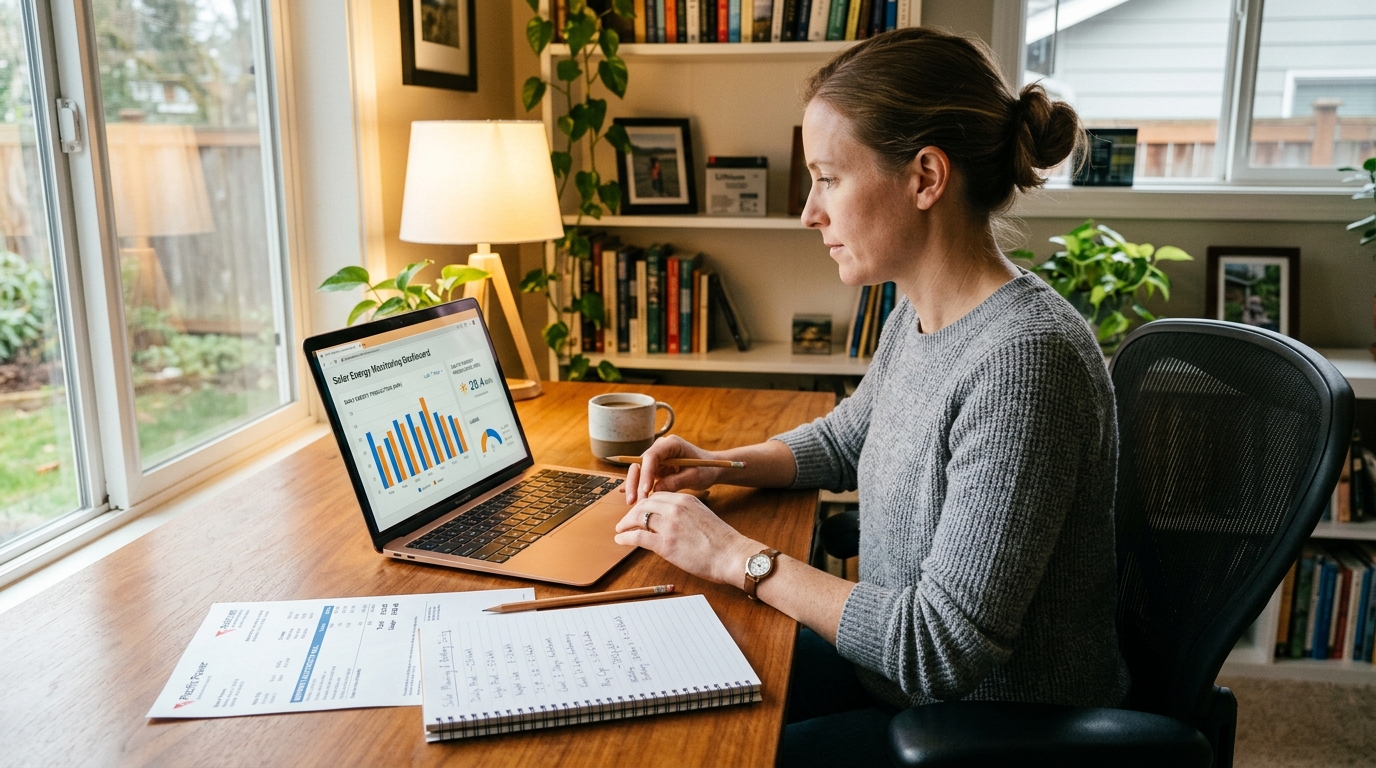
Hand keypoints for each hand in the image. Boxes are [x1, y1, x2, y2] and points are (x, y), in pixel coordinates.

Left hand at [614, 492, 759, 586]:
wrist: (732, 555)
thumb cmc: (722, 541)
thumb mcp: (702, 516)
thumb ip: (685, 515)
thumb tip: (670, 522)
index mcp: (686, 500)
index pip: (657, 496)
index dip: (644, 504)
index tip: (639, 512)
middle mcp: (676, 508)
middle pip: (644, 504)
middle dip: (632, 513)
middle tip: (626, 521)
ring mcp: (669, 526)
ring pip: (638, 518)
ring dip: (626, 524)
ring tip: (620, 530)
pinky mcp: (666, 544)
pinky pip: (638, 536)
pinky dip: (626, 537)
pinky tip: (621, 540)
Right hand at [624, 435, 724, 503]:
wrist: (712, 468)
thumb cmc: (706, 469)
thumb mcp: (694, 476)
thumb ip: (675, 482)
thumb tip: (654, 490)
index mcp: (671, 444)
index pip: (652, 456)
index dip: (646, 473)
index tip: (646, 490)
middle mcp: (660, 448)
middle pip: (639, 463)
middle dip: (635, 482)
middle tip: (633, 501)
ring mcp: (656, 458)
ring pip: (637, 471)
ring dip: (634, 487)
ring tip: (633, 504)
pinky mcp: (655, 468)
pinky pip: (642, 478)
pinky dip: (638, 488)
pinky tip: (635, 501)